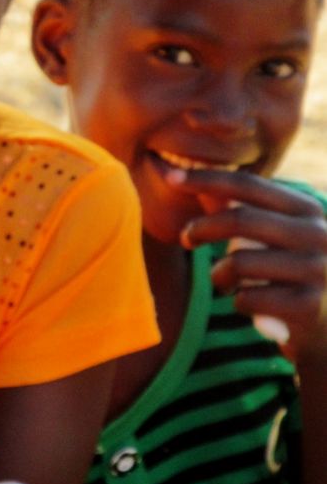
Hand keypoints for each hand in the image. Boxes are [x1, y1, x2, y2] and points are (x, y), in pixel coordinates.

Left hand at [171, 168, 326, 358]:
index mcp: (308, 209)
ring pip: (238, 262)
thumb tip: (192, 180)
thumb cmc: (292, 275)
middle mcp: (318, 234)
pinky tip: (250, 306)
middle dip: (201, 228)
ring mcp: (317, 270)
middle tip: (185, 239)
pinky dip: (237, 302)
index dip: (207, 179)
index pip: (249, 185)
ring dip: (219, 276)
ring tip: (226, 283)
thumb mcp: (279, 237)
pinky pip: (246, 298)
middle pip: (239, 219)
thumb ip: (246, 213)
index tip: (171, 177)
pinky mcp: (308, 306)